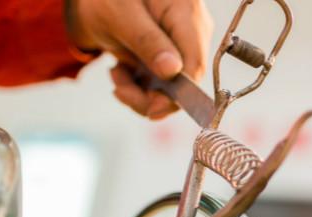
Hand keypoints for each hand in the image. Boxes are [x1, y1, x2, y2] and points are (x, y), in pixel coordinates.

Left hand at [67, 0, 212, 119]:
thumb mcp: (121, 15)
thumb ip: (147, 41)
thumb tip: (173, 71)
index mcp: (186, 14)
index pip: (195, 64)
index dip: (178, 94)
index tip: (150, 108)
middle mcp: (191, 32)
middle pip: (185, 83)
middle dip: (151, 96)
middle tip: (119, 90)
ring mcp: (181, 46)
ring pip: (171, 91)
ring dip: (139, 93)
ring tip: (116, 75)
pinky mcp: (169, 58)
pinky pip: (160, 86)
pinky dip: (137, 87)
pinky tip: (121, 71)